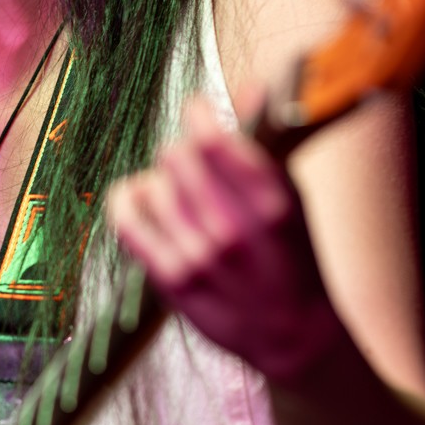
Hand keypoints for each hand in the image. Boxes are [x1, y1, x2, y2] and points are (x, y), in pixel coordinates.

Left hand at [106, 92, 341, 383]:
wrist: (295, 337)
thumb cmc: (297, 261)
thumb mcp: (295, 199)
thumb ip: (267, 143)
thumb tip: (250, 86)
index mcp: (273, 203)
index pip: (214, 138)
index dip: (199, 114)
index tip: (198, 110)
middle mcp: (234, 229)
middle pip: (176, 155)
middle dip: (183, 150)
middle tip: (191, 160)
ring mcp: (200, 257)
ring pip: (151, 184)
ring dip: (160, 178)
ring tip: (175, 190)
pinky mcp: (172, 280)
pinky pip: (128, 221)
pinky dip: (127, 200)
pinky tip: (138, 198)